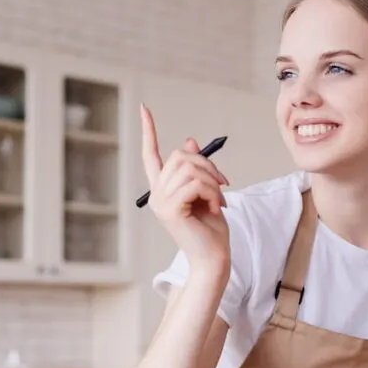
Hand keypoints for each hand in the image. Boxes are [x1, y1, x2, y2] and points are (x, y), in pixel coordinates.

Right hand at [141, 104, 230, 269]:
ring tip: (221, 200)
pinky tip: (217, 208)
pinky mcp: (171, 210)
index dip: (149, 131)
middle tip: (223, 185)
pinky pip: (195, 184)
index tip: (144, 109)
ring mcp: (161, 203)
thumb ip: (197, 169)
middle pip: (180, 156)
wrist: (214, 258)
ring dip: (213, 181)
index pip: (151, 155)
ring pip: (190, 169)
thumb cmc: (212, 230)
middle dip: (207, 165)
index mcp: (163, 190)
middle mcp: (157, 195)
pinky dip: (213, 192)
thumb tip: (190, 141)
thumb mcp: (207, 193)